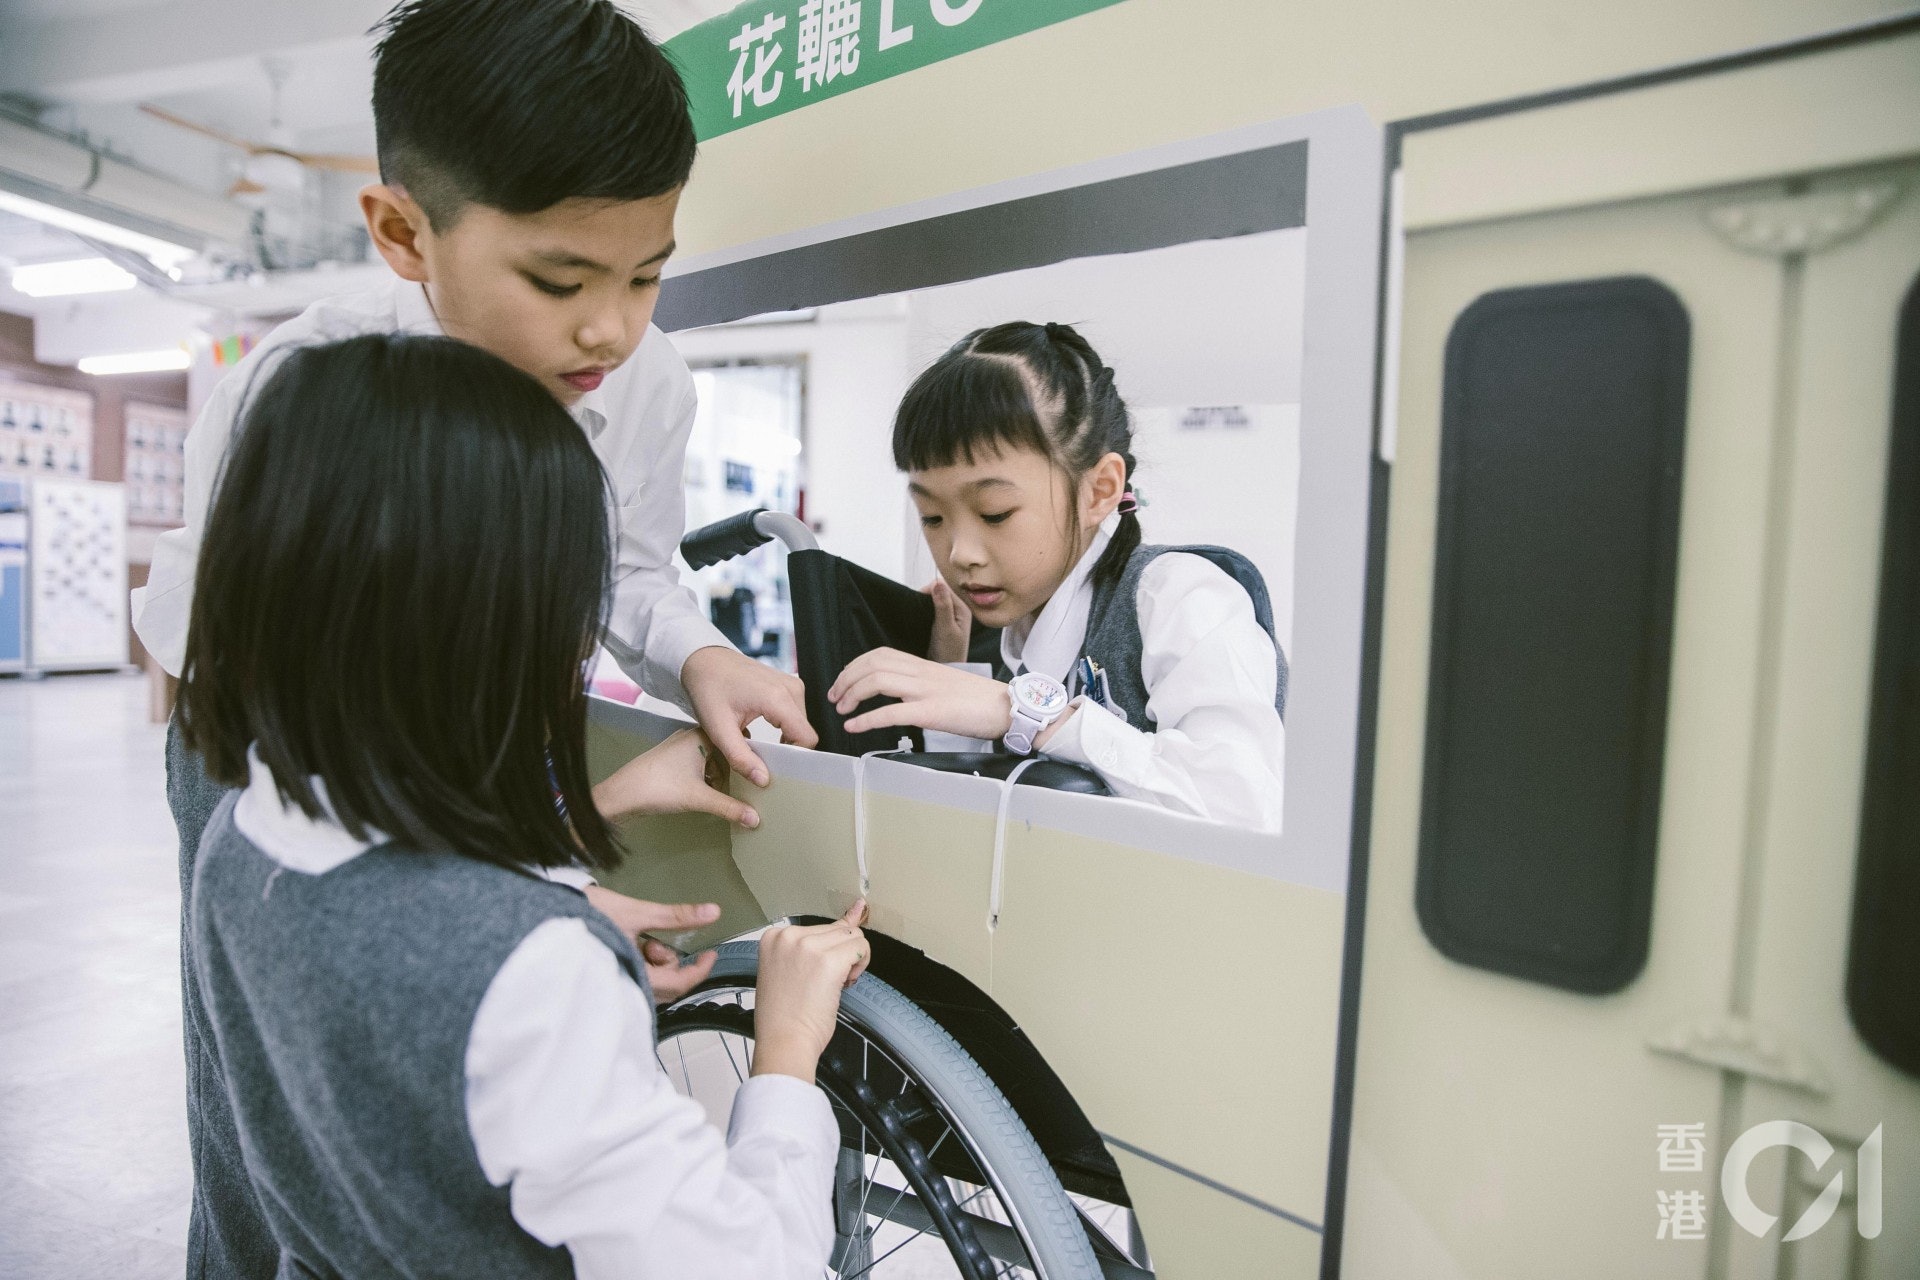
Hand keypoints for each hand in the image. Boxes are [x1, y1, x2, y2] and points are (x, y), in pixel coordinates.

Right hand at [581, 887, 720, 1004]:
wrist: (546, 917)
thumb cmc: (588, 914)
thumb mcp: (635, 913)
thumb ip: (675, 916)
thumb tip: (713, 912)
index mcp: (633, 976)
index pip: (678, 984)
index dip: (699, 971)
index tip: (710, 955)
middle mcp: (625, 989)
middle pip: (666, 988)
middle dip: (672, 964)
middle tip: (658, 941)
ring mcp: (615, 989)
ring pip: (652, 985)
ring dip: (656, 964)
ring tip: (642, 941)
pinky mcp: (606, 983)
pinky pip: (637, 981)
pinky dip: (643, 966)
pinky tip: (632, 948)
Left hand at [592, 728, 758, 828]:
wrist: (620, 795)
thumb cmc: (658, 787)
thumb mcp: (699, 798)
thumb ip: (730, 808)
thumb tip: (756, 819)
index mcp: (701, 735)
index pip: (736, 738)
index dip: (751, 754)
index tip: (768, 768)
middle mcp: (692, 736)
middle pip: (725, 750)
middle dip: (738, 768)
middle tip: (756, 784)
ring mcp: (680, 748)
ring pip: (712, 758)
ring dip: (723, 774)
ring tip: (738, 791)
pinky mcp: (672, 761)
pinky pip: (700, 765)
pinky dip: (709, 777)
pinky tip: (715, 793)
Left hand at [682, 646, 816, 787]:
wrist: (703, 661)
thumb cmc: (708, 688)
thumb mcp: (719, 729)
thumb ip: (741, 757)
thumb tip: (763, 779)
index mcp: (778, 698)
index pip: (807, 738)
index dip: (794, 757)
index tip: (773, 766)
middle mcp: (791, 688)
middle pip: (804, 732)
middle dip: (787, 749)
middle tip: (760, 758)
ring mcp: (791, 684)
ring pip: (800, 725)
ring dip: (784, 739)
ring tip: (759, 745)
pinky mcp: (787, 685)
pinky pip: (795, 714)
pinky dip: (782, 727)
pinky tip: (763, 733)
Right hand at [751, 900, 870, 1083]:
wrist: (783, 1042)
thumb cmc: (785, 1015)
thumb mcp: (789, 969)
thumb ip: (816, 943)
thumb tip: (858, 908)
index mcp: (774, 936)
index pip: (819, 927)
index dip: (826, 951)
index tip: (817, 972)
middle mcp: (788, 936)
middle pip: (837, 930)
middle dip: (841, 954)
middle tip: (828, 983)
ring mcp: (808, 946)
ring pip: (852, 936)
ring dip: (852, 960)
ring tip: (836, 984)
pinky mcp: (828, 960)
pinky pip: (860, 948)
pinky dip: (861, 965)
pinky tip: (846, 983)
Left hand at [829, 647, 1011, 740]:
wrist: (1009, 708)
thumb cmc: (980, 701)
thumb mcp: (946, 684)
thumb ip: (922, 686)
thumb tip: (900, 697)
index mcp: (925, 666)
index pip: (881, 654)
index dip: (855, 665)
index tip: (843, 680)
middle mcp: (922, 673)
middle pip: (873, 664)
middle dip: (846, 678)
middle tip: (834, 697)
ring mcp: (926, 691)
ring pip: (877, 681)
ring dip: (851, 695)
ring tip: (841, 710)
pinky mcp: (932, 712)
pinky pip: (892, 713)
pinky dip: (867, 719)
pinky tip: (855, 727)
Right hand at [925, 578, 972, 663]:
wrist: (947, 671)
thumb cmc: (949, 653)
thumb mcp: (946, 629)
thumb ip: (943, 606)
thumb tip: (937, 583)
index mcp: (962, 609)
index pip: (944, 587)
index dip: (930, 590)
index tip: (919, 602)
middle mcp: (957, 610)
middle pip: (939, 592)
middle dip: (926, 597)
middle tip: (917, 610)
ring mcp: (950, 616)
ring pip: (934, 600)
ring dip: (924, 604)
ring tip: (918, 614)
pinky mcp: (941, 622)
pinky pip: (931, 609)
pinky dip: (924, 611)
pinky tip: (919, 618)